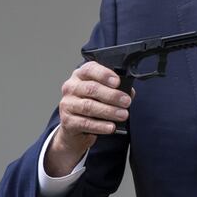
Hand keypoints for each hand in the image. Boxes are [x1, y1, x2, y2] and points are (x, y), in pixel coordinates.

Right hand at [44, 61, 133, 176]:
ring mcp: (67, 104)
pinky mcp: (67, 121)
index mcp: (80, 75)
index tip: (117, 82)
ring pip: (89, 106)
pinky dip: (100, 126)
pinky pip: (85, 123)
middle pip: (91, 88)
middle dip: (112, 95)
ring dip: (109, 111)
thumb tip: (129, 92)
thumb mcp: (103, 93)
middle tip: (126, 101)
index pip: (90, 69)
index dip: (104, 74)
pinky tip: (111, 127)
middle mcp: (71, 87)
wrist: (75, 126)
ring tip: (123, 115)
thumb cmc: (92, 104)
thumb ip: (116, 89)